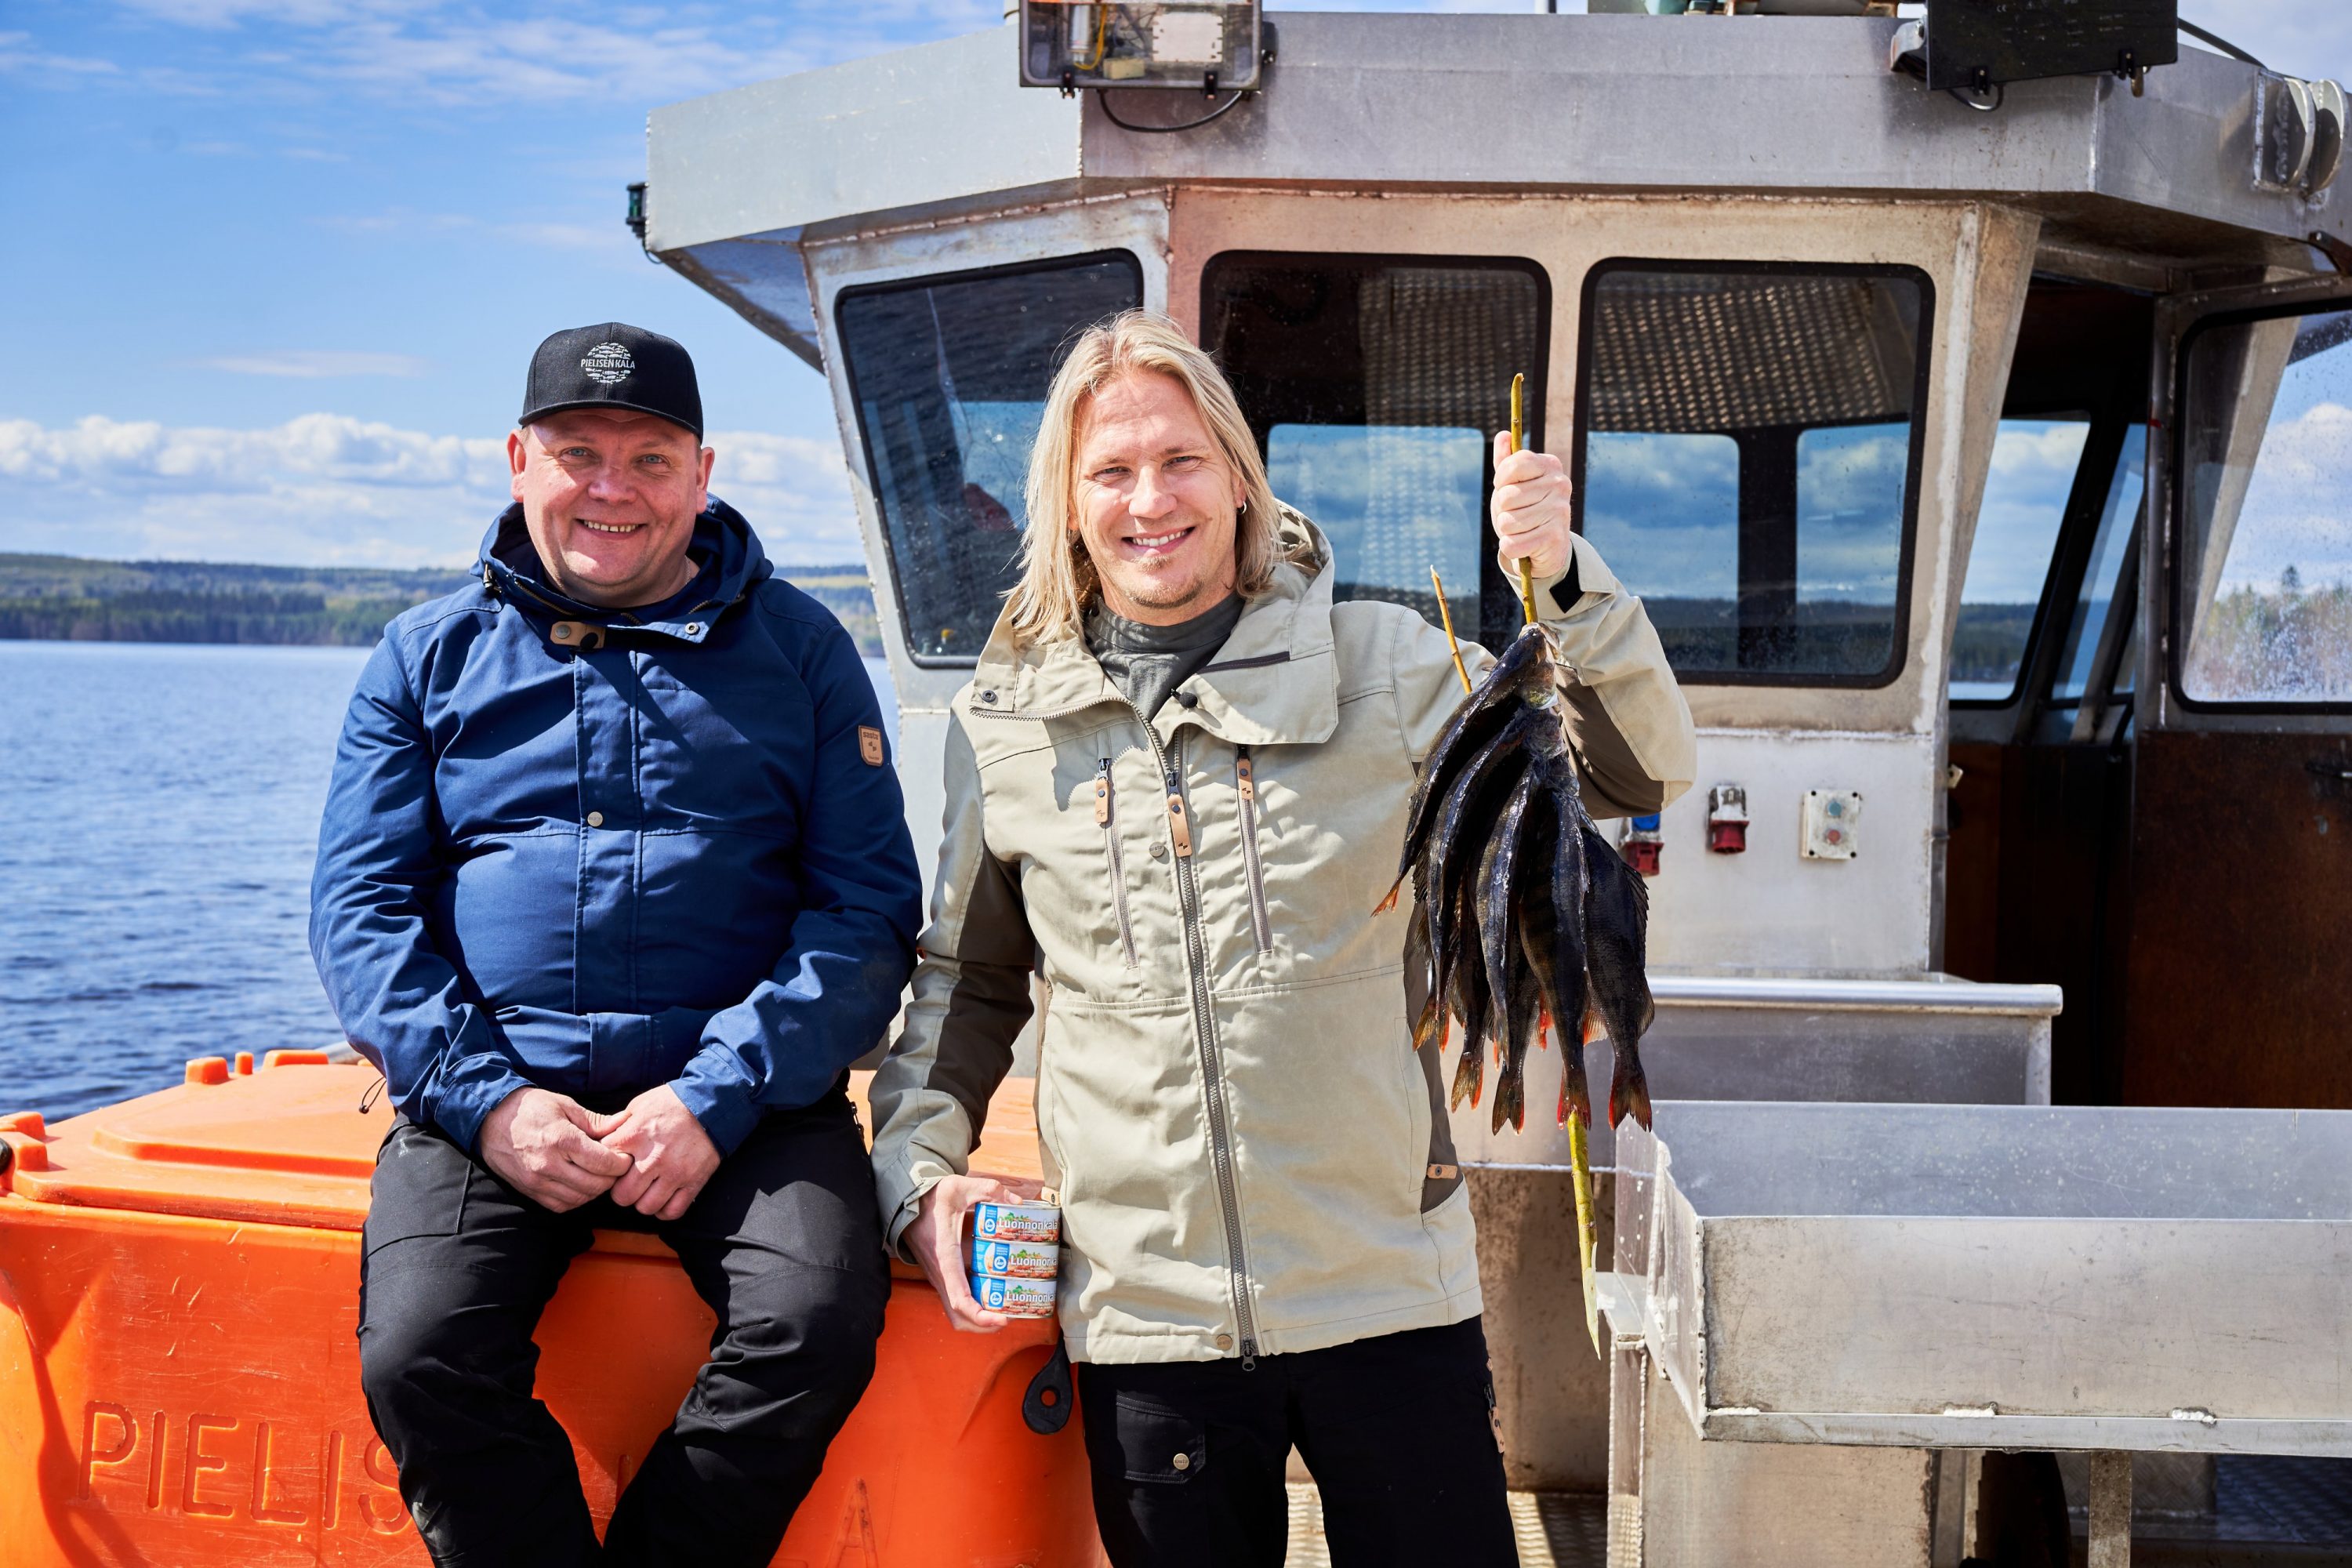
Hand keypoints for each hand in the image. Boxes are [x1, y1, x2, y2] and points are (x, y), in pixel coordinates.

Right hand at [479, 1087, 631, 1212]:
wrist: (490, 1119)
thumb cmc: (530, 1108)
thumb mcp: (565, 1105)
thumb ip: (596, 1121)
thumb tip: (624, 1122)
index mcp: (562, 1140)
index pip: (604, 1163)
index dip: (622, 1163)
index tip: (625, 1157)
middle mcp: (549, 1165)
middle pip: (595, 1184)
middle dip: (611, 1178)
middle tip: (615, 1167)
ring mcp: (537, 1181)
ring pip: (580, 1198)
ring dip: (595, 1190)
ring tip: (598, 1175)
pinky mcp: (529, 1191)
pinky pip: (561, 1205)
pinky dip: (576, 1199)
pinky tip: (580, 1184)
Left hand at [600, 1084, 722, 1222]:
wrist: (712, 1103)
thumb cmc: (673, 1103)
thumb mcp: (639, 1105)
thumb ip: (617, 1125)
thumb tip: (599, 1141)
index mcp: (635, 1136)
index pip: (605, 1163)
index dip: (605, 1165)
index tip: (614, 1163)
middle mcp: (653, 1158)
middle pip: (622, 1195)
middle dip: (621, 1190)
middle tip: (628, 1182)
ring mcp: (675, 1173)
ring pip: (646, 1207)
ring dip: (643, 1201)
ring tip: (647, 1190)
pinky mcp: (693, 1182)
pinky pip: (672, 1211)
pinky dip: (664, 1210)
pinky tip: (663, 1198)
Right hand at [908, 1172, 1044, 1332]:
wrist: (907, 1201)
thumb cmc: (932, 1197)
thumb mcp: (960, 1187)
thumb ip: (991, 1190)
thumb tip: (1018, 1202)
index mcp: (945, 1256)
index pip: (960, 1298)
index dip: (980, 1315)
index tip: (1002, 1318)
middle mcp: (940, 1274)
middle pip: (958, 1317)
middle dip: (983, 1326)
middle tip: (1009, 1318)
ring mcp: (939, 1277)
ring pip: (955, 1314)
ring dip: (978, 1321)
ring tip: (1004, 1314)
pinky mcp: (941, 1276)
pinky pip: (954, 1301)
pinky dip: (972, 1309)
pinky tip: (992, 1298)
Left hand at [1491, 431, 1575, 583]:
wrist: (1547, 547)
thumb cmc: (1525, 509)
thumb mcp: (1513, 483)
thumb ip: (1506, 461)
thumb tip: (1502, 435)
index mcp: (1550, 465)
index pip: (1514, 464)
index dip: (1501, 479)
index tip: (1506, 487)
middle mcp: (1560, 484)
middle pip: (1506, 496)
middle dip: (1503, 510)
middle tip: (1518, 513)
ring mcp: (1560, 511)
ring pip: (1507, 521)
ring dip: (1507, 530)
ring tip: (1522, 529)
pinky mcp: (1555, 537)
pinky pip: (1512, 543)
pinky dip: (1511, 547)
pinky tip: (1525, 544)